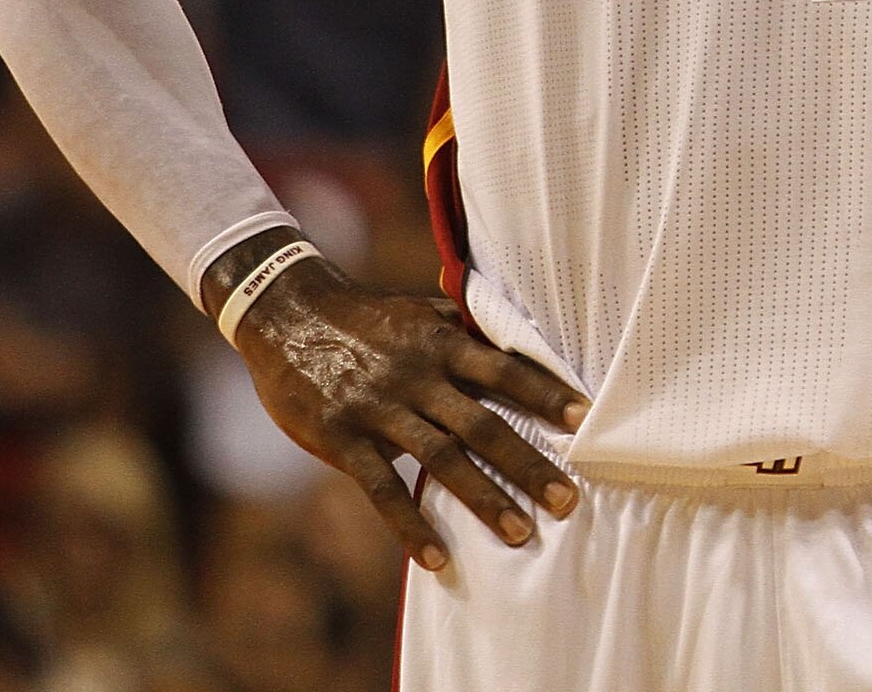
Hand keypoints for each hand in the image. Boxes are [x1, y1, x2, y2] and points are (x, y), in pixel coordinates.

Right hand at [229, 252, 589, 569]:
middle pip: (482, 425)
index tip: (585, 421)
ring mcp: (378, 409)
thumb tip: (521, 345)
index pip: (504, 371)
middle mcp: (416, 376)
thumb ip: (465, 331)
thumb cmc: (365, 317)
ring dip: (483, 500)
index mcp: (440, 341)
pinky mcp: (341, 439)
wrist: (286, 313)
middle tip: (568, 500)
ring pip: (440, 460)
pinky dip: (411, 526)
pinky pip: (382, 489)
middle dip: (528, 464)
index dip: (545, 394)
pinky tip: (438, 559)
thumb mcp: (419, 312)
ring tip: (521, 534)